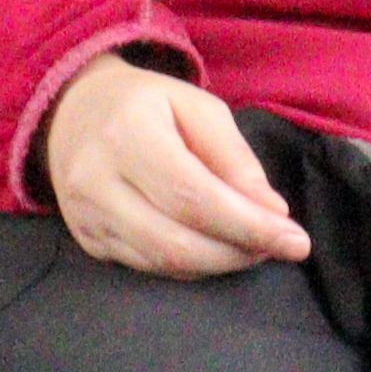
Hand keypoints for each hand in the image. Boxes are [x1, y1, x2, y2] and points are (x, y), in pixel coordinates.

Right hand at [40, 52, 313, 278]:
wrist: (74, 111)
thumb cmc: (147, 105)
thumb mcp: (198, 108)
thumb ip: (235, 158)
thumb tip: (271, 212)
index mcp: (126, 133)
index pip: (193, 196)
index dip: (248, 226)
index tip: (296, 241)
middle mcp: (95, 179)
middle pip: (176, 241)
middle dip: (238, 252)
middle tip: (278, 246)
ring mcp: (85, 215)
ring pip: (161, 262)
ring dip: (218, 264)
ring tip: (252, 247)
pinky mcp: (86, 239)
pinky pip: (147, 267)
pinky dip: (190, 266)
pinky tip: (215, 249)